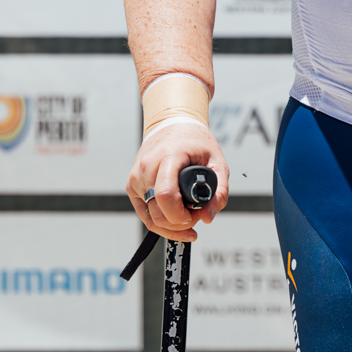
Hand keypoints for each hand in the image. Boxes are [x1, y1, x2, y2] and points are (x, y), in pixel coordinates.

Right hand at [125, 121, 229, 242]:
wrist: (173, 126)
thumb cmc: (196, 144)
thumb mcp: (217, 162)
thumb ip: (220, 191)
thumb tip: (208, 217)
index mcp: (169, 156)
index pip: (166, 195)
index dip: (180, 215)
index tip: (195, 216)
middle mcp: (147, 167)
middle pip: (158, 212)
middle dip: (179, 224)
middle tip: (196, 217)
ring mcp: (137, 177)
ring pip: (150, 218)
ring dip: (171, 225)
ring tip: (188, 217)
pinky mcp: (132, 185)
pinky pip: (144, 214)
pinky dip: (160, 222)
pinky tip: (175, 220)